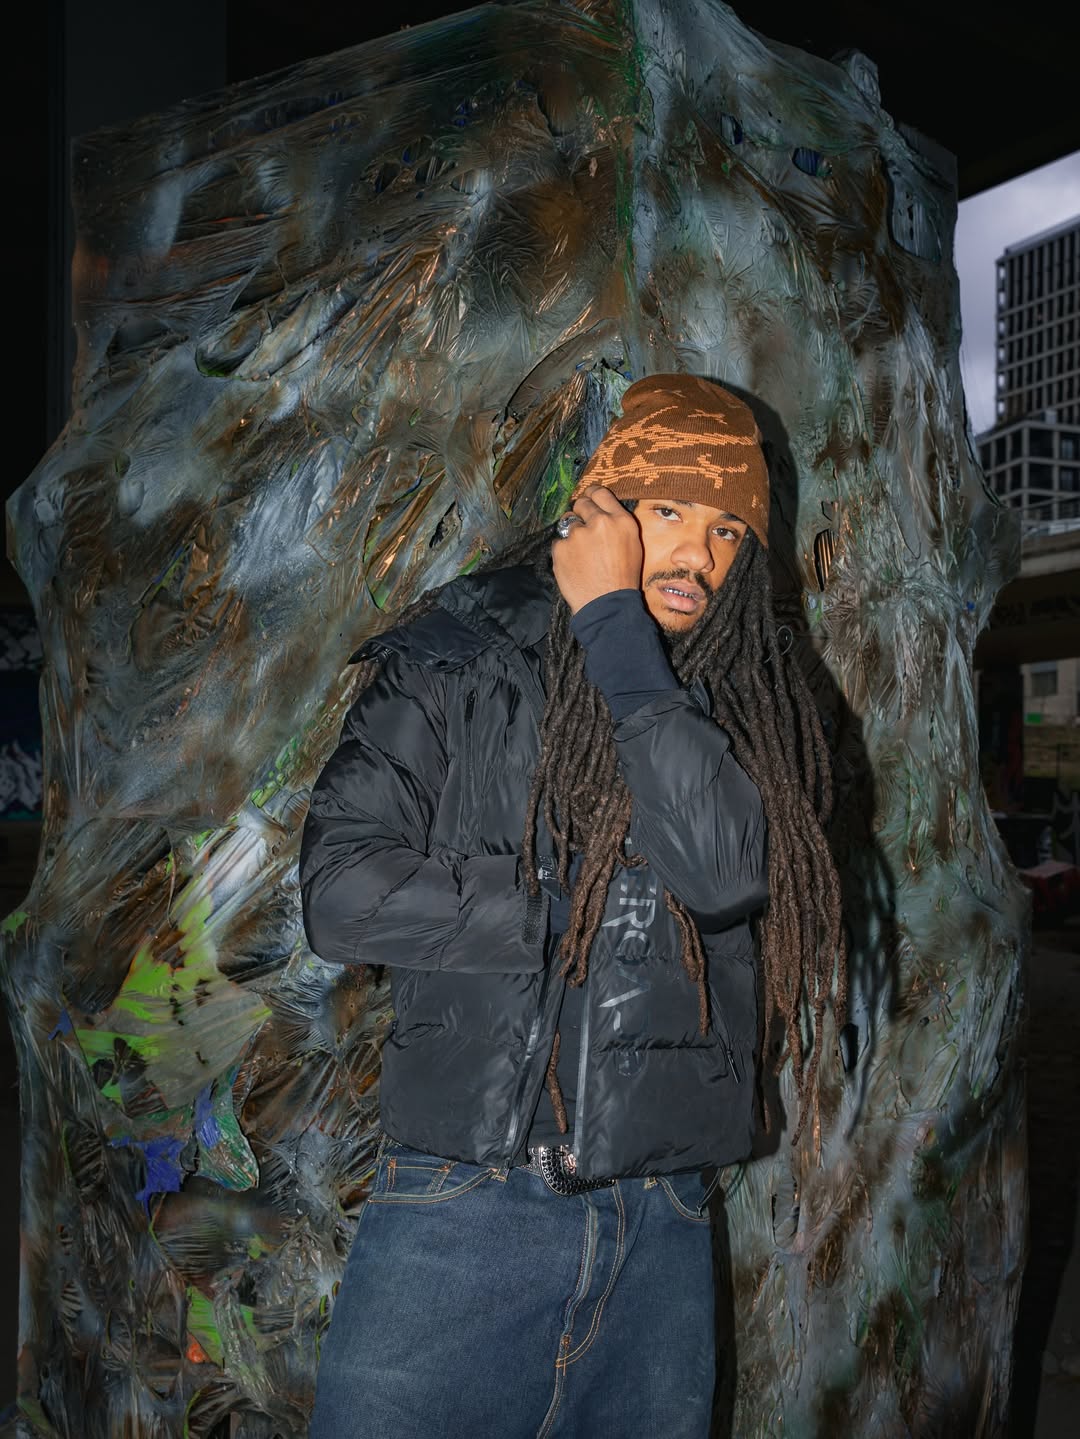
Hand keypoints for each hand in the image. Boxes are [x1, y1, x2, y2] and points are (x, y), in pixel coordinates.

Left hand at [551, 485, 643, 613]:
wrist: (607, 604)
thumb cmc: (623, 578)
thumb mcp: (632, 545)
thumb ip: (617, 524)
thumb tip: (601, 511)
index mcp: (621, 521)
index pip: (600, 493)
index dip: (591, 494)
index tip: (588, 498)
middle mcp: (599, 522)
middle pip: (581, 503)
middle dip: (580, 512)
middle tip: (584, 529)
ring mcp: (577, 534)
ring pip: (568, 524)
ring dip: (572, 534)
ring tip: (581, 554)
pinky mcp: (560, 548)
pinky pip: (558, 542)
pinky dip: (563, 552)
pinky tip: (574, 565)